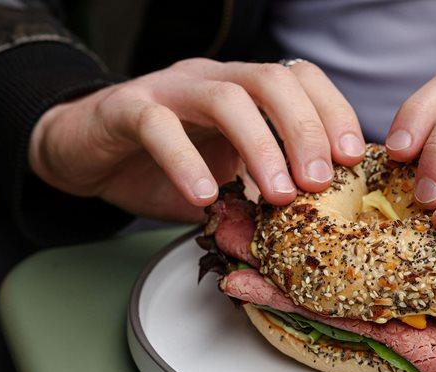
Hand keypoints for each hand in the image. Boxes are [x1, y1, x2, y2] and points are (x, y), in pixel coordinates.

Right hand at [28, 58, 364, 222]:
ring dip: (260, 145)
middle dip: (306, 129)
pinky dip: (186, 160)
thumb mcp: (218, 179)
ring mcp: (168, 90)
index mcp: (239, 89)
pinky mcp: (126, 109)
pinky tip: (203, 194)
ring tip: (277, 194)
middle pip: (271, 80)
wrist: (83, 152)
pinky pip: (159, 126)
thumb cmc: (155, 165)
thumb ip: (254, 192)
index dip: (332, 112)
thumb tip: (308, 227)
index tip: (352, 157)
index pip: (299, 80)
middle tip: (319, 181)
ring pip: (225, 97)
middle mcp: (210, 79)